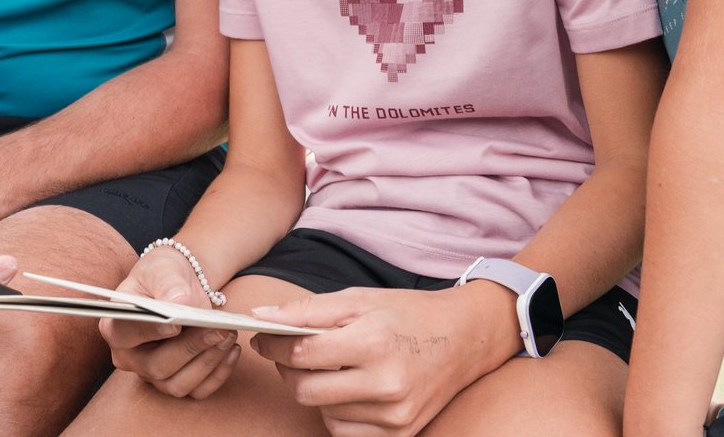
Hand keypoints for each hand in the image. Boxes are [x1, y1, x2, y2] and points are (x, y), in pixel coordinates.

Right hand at [99, 246, 240, 398]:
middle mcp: (130, 357)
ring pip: (177, 384)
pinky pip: (198, 391)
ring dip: (207, 362)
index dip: (149, 331)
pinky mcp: (177, 381)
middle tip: (218, 330)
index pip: (125, 334)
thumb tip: (179, 301)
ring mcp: (152, 374)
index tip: (175, 324)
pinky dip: (218, 374)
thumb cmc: (163, 275)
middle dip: (190, 348)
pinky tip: (232, 351)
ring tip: (228, 336)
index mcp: (116, 327)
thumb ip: (167, 283)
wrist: (179, 285)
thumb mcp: (162, 269)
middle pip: (157, 366)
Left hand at [248, 285, 519, 436]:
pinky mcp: (399, 433)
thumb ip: (306, 310)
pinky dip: (336, 412)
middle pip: (304, 390)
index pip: (301, 354)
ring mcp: (394, 414)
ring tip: (331, 366)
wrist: (463, 338)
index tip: (261, 335)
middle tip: (290, 352)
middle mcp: (386, 384)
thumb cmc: (407, 313)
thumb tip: (260, 315)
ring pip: (322, 412)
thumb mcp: (358, 299)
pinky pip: (344, 431)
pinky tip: (349, 389)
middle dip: (287, 370)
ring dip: (315, 390)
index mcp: (374, 342)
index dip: (271, 344)